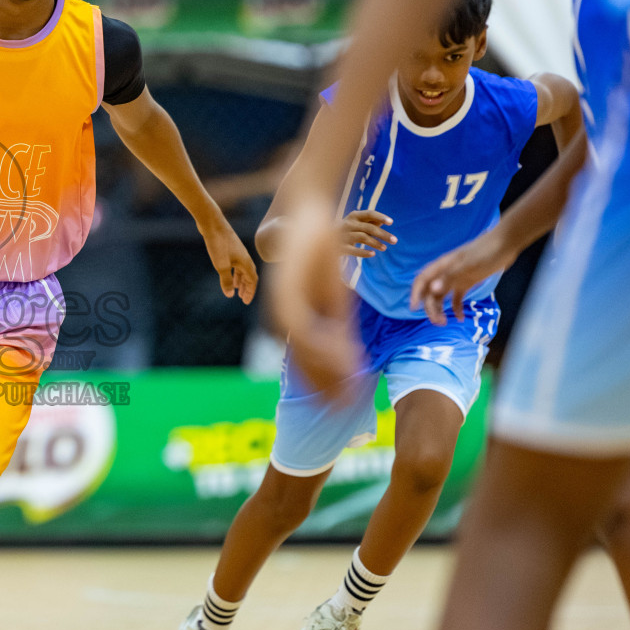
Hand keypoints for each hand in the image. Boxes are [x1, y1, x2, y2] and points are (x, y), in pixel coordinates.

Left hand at [198, 215, 258, 303]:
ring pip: (242, 269)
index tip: (245, 302)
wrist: (212, 223)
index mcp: (245, 262)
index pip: (252, 280)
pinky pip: (236, 263)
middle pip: (249, 275)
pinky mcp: (230, 248)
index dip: (250, 292)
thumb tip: (230, 295)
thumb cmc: (218, 243)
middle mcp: (244, 257)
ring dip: (241, 280)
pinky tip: (228, 274)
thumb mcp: (221, 265)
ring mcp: (238, 252)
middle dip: (247, 288)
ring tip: (236, 289)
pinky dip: (235, 271)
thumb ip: (226, 280)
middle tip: (242, 299)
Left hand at [272, 198, 361, 392]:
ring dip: (327, 372)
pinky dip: (323, 347)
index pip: (306, 359)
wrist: (311, 220)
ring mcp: (283, 306)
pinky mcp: (287, 294)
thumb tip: (346, 354)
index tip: (340, 401)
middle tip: (342, 408)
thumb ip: (338, 326)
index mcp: (292, 318)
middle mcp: (283, 316)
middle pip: (303, 361)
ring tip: (346, 391)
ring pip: (303, 350)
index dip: (324, 381)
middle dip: (324, 385)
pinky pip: (304, 329)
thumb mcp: (334, 298)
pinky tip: (343, 358)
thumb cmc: (323, 255)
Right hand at [338, 209, 395, 257]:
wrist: (322, 238)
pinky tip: (373, 254)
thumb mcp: (357, 223)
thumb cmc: (346, 230)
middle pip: (369, 228)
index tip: (391, 222)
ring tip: (385, 248)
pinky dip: (364, 252)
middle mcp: (348, 223)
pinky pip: (354, 250)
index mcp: (354, 216)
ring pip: (363, 238)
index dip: (381, 217)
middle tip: (395, 240)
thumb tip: (384, 222)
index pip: (370, 214)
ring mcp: (343, 235)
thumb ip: (370, 222)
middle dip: (383, 234)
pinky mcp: (340, 247)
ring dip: (376, 243)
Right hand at [410, 231, 514, 324]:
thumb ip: (450, 277)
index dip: (416, 294)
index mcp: (443, 266)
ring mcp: (457, 277)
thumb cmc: (486, 251)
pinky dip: (457, 308)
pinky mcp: (468, 282)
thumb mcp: (468, 265)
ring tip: (445, 323)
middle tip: (439, 322)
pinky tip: (461, 318)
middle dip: (431, 308)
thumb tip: (433, 289)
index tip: (414, 308)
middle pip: (431, 292)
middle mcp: (446, 272)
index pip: (422, 280)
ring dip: (441, 310)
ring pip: (442, 296)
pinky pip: (457, 297)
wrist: (505, 243)